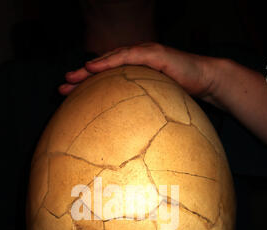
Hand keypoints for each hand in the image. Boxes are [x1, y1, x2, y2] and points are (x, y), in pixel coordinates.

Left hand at [59, 42, 218, 106]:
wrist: (205, 80)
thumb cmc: (182, 95)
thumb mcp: (157, 106)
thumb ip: (141, 114)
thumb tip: (127, 138)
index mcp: (134, 75)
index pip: (106, 80)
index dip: (87, 87)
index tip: (69, 97)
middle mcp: (135, 62)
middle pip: (103, 69)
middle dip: (81, 77)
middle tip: (62, 87)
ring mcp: (143, 55)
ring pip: (111, 60)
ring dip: (90, 68)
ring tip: (73, 76)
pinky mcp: (154, 54)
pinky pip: (128, 56)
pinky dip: (110, 61)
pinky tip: (94, 66)